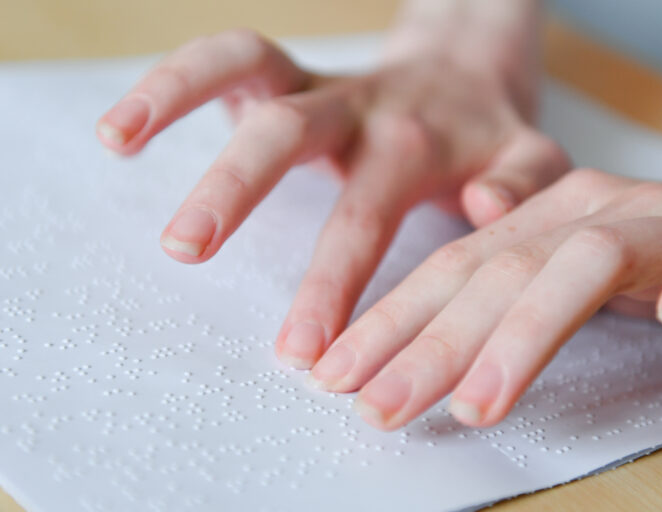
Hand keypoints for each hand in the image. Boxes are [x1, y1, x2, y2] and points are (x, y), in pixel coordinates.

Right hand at [96, 15, 568, 368]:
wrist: (469, 69)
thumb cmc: (489, 136)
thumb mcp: (531, 159)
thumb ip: (523, 184)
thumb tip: (485, 206)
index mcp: (418, 143)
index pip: (368, 213)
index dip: (337, 283)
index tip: (305, 356)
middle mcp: (364, 108)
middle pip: (292, 138)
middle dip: (236, 194)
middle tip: (186, 258)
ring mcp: (323, 85)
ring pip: (249, 76)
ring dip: (178, 100)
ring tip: (118, 142)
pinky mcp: (289, 72)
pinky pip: (226, 60)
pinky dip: (171, 84)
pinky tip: (122, 128)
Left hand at [306, 169, 661, 429]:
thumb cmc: (660, 263)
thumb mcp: (568, 280)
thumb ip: (510, 290)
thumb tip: (441, 309)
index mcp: (547, 218)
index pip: (454, 270)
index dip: (392, 322)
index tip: (336, 375)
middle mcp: (598, 206)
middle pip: (500, 270)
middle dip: (431, 343)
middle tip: (378, 406)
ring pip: (588, 260)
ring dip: (526, 333)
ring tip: (476, 404)